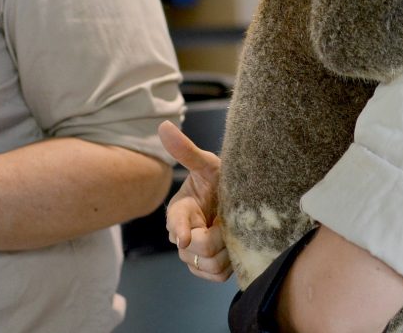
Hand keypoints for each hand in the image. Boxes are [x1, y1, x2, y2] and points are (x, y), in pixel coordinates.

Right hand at [158, 121, 232, 281]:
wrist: (239, 202)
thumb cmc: (220, 180)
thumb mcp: (208, 164)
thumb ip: (186, 150)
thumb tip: (162, 125)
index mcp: (178, 212)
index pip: (175, 226)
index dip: (180, 231)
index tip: (186, 235)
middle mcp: (182, 236)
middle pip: (198, 249)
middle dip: (219, 236)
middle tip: (229, 221)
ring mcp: (193, 255)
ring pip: (209, 265)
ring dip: (227, 250)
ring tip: (232, 232)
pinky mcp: (207, 268)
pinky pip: (217, 276)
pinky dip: (229, 264)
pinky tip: (234, 247)